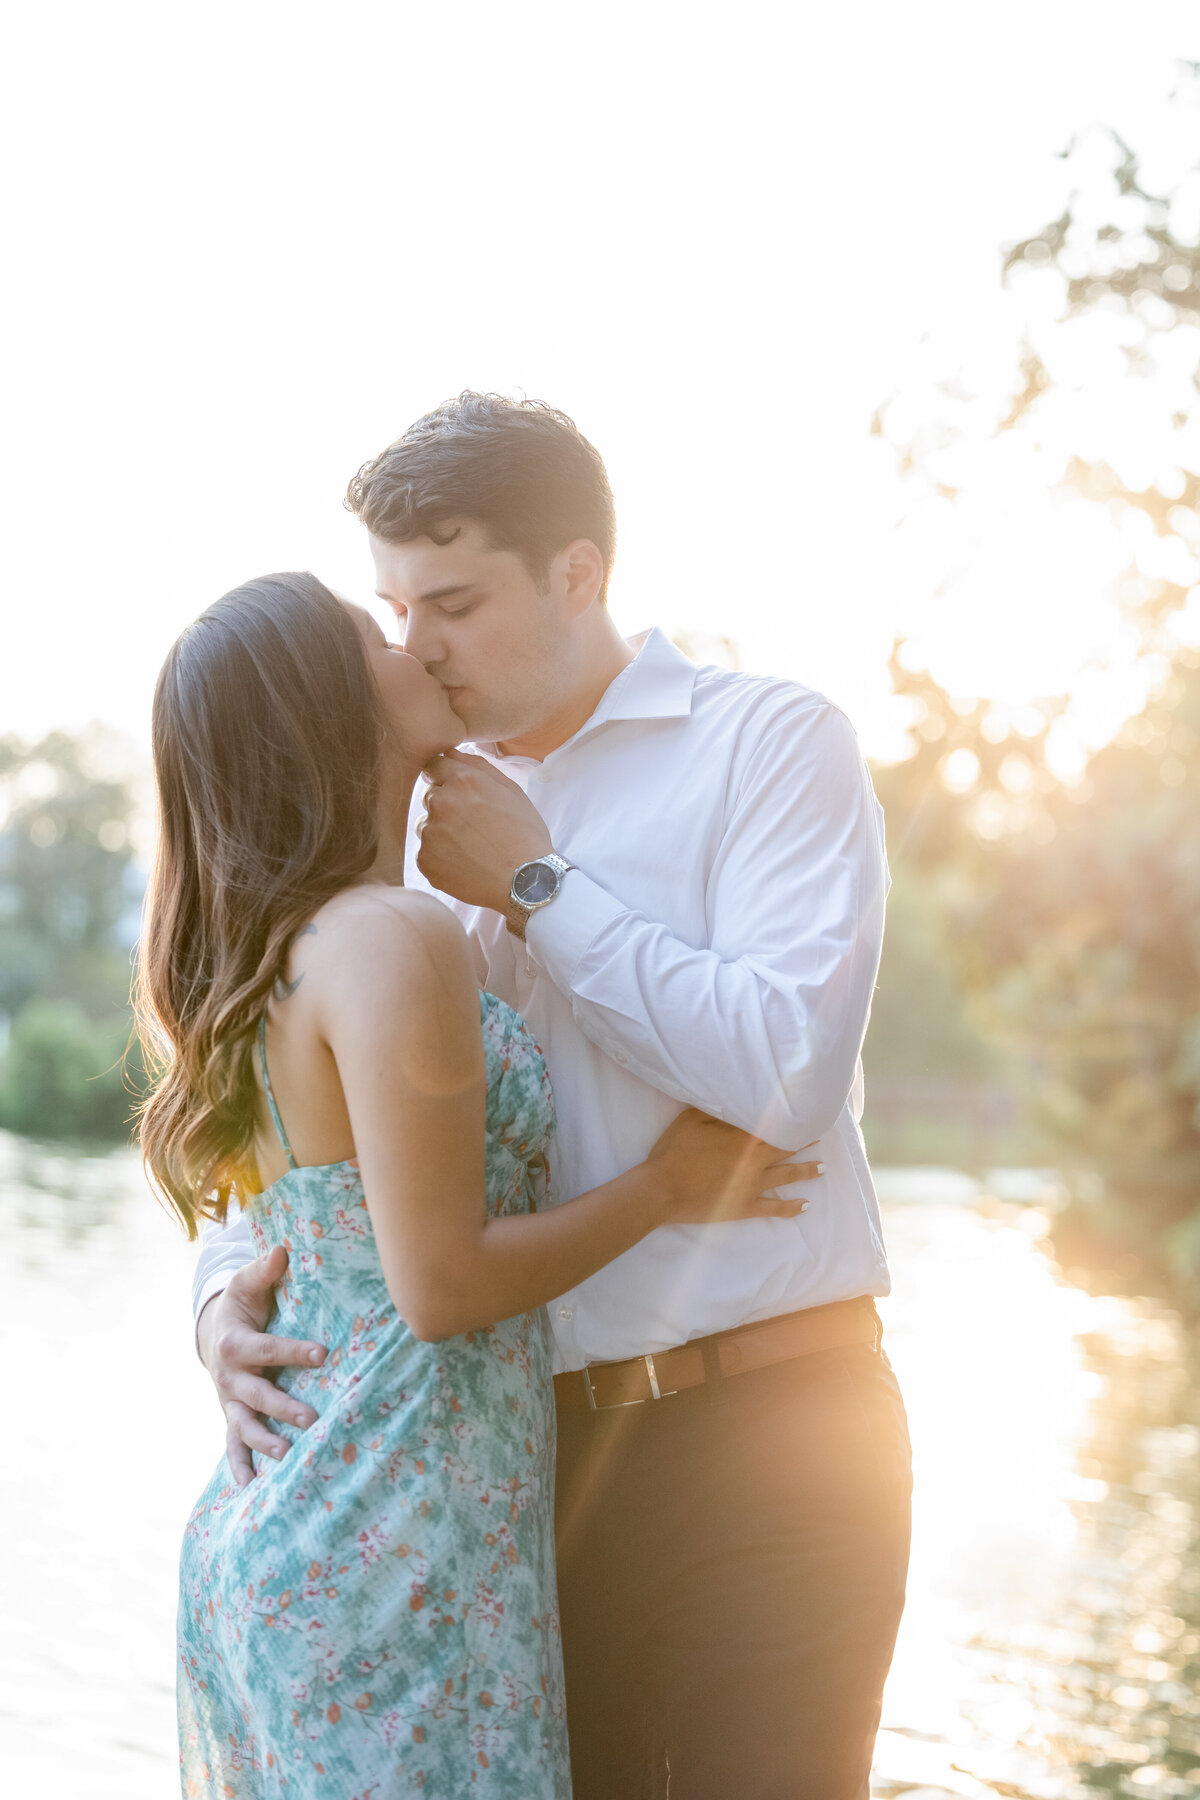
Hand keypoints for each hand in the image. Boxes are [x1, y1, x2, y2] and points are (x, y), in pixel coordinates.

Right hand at [196, 1245, 325, 1487]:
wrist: (213, 1330)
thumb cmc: (240, 1304)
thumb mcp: (247, 1283)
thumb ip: (264, 1270)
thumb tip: (281, 1250)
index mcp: (235, 1343)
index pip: (267, 1349)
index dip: (293, 1351)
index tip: (322, 1354)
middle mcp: (228, 1377)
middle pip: (256, 1394)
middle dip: (282, 1407)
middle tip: (311, 1418)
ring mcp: (228, 1401)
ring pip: (244, 1425)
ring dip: (263, 1442)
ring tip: (288, 1455)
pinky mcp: (231, 1416)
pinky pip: (232, 1444)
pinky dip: (238, 1466)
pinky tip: (248, 1487)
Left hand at [417, 750, 552, 912]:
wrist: (525, 881)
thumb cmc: (524, 835)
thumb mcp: (511, 791)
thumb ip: (478, 767)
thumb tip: (451, 753)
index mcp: (462, 780)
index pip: (433, 766)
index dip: (444, 777)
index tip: (454, 790)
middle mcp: (441, 802)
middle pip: (429, 796)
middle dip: (445, 806)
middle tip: (471, 825)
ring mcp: (430, 833)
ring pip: (426, 825)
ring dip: (441, 832)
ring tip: (470, 847)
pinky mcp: (425, 861)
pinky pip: (426, 853)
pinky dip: (440, 857)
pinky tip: (464, 863)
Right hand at [645, 1108, 821, 1226]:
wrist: (664, 1189)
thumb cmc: (675, 1152)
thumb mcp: (691, 1118)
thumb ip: (716, 1108)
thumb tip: (735, 1096)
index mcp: (744, 1137)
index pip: (775, 1126)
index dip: (791, 1120)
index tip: (806, 1113)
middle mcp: (755, 1160)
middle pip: (786, 1148)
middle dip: (805, 1142)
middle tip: (821, 1135)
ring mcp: (753, 1186)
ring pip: (786, 1176)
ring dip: (806, 1171)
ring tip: (822, 1168)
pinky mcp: (745, 1207)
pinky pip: (774, 1208)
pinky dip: (791, 1207)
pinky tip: (805, 1205)